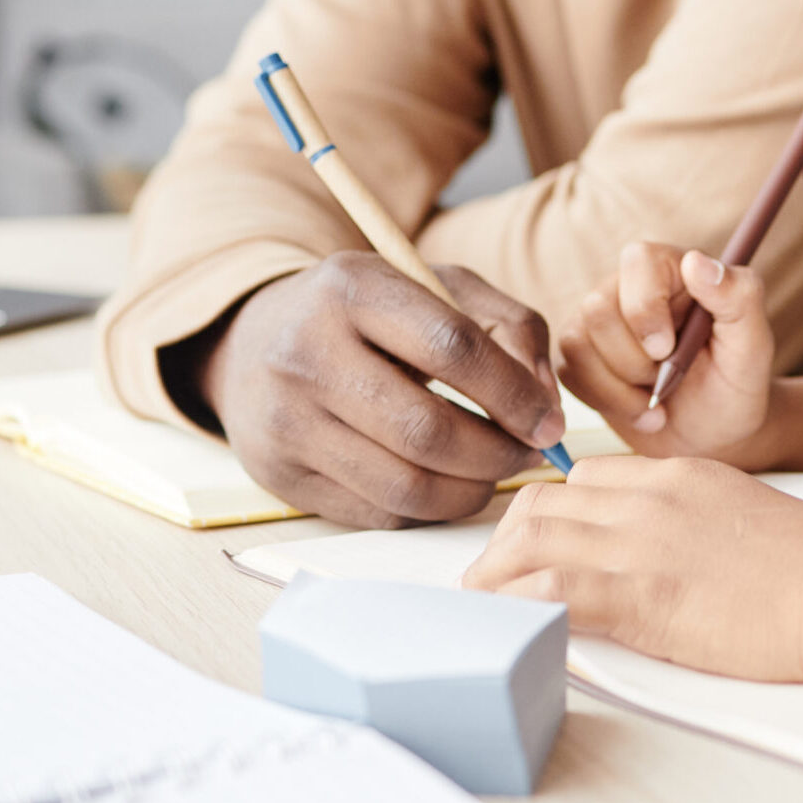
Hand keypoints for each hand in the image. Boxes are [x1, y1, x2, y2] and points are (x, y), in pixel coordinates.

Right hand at [205, 252, 565, 527]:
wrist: (254, 344)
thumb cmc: (369, 314)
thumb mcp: (439, 288)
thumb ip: (512, 328)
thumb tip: (547, 408)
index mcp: (351, 288)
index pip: (451, 347)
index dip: (513, 393)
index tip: (548, 422)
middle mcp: (306, 353)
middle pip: (428, 431)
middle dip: (497, 454)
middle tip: (528, 454)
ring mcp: (287, 421)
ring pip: (406, 486)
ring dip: (471, 489)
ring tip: (492, 469)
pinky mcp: (282, 477)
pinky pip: (380, 514)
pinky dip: (431, 508)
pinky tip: (446, 482)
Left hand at [464, 456, 802, 681]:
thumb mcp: (742, 521)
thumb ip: (693, 527)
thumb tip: (668, 563)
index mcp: (677, 474)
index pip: (585, 477)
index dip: (548, 512)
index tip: (532, 544)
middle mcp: (649, 496)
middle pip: (545, 501)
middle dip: (507, 540)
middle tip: (494, 578)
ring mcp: (643, 541)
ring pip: (533, 537)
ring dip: (496, 574)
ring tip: (483, 605)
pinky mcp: (644, 592)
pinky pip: (551, 588)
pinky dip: (514, 603)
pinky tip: (502, 623)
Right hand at [556, 242, 776, 459]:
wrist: (713, 434)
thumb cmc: (736, 383)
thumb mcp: (752, 346)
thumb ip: (739, 298)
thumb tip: (698, 261)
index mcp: (674, 269)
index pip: (638, 261)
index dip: (645, 310)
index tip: (668, 351)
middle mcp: (630, 285)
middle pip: (598, 307)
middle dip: (635, 360)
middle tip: (670, 380)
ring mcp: (599, 320)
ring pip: (577, 341)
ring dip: (621, 387)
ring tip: (659, 400)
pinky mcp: (580, 355)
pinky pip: (567, 371)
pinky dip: (606, 401)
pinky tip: (641, 410)